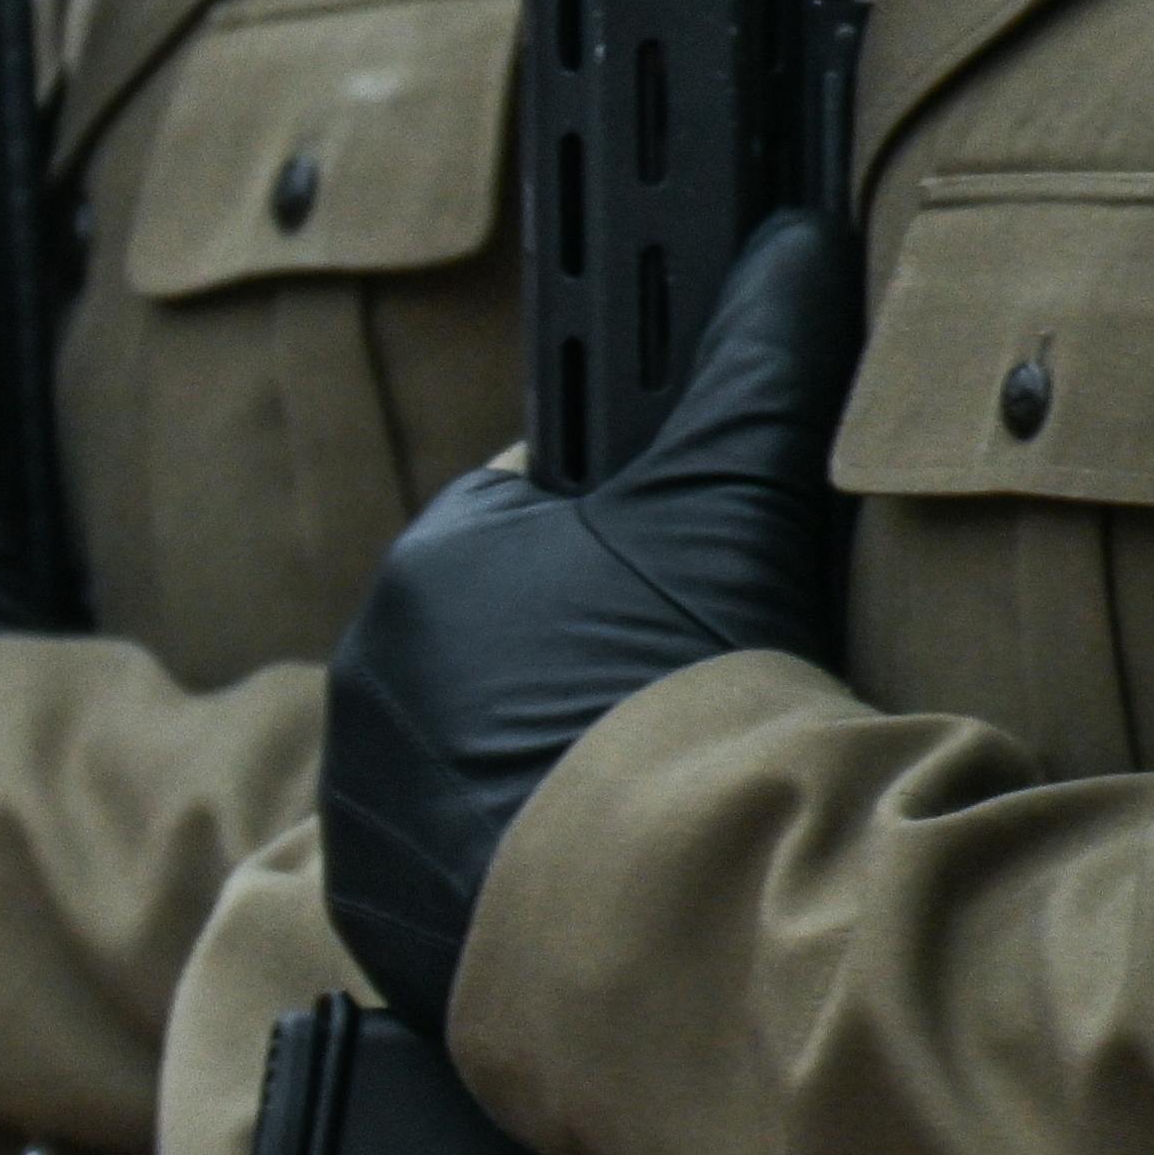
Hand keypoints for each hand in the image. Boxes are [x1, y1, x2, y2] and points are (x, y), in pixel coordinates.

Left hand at [314, 211, 853, 1028]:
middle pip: (492, 646)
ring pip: (469, 758)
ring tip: (650, 801)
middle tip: (681, 704)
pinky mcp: (383, 913)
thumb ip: (752, 368)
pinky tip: (599, 875)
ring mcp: (364, 805)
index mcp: (431, 566)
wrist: (660, 910)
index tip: (680, 595)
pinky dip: (515, 867)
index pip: (521, 522)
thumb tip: (789, 241)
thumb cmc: (686, 690)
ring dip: (545, 769)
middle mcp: (368, 679)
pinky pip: (450, 869)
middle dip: (577, 662)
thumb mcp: (728, 507)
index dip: (618, 549)